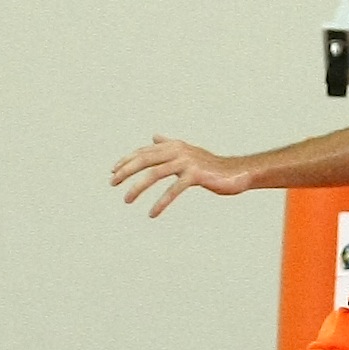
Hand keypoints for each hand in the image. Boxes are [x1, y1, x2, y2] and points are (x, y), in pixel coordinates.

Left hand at [111, 139, 248, 215]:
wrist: (236, 173)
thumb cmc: (210, 165)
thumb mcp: (187, 152)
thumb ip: (169, 145)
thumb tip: (154, 136)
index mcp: (174, 145)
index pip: (144, 151)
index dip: (127, 160)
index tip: (113, 171)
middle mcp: (178, 150)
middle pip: (145, 159)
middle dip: (126, 171)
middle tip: (112, 183)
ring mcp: (187, 162)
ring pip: (155, 173)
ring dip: (138, 187)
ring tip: (127, 200)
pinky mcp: (195, 175)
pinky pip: (173, 190)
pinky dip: (161, 202)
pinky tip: (152, 213)